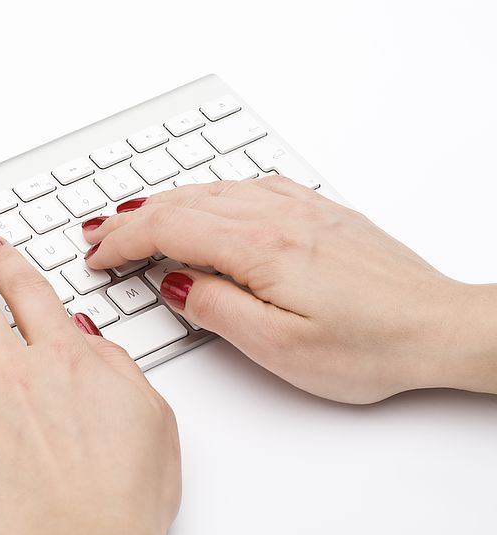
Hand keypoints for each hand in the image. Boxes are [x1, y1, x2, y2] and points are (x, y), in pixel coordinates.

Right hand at [83, 178, 496, 402]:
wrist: (438, 327)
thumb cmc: (369, 346)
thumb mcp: (279, 347)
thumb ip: (218, 308)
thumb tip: (175, 282)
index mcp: (260, 248)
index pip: (169, 229)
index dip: (123, 241)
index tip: (97, 256)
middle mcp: (277, 217)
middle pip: (184, 202)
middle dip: (132, 218)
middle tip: (97, 235)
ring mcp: (299, 209)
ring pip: (213, 190)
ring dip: (166, 202)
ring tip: (135, 217)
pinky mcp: (317, 213)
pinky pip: (248, 187)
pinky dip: (210, 193)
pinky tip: (206, 200)